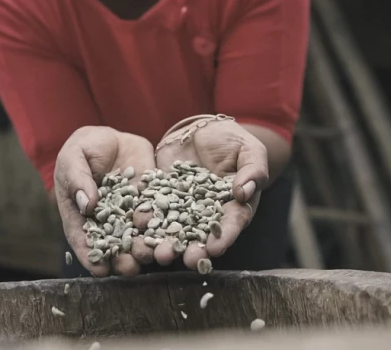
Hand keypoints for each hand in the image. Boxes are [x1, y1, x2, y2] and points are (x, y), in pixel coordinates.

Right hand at [54, 126, 154, 276]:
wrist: (112, 138)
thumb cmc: (84, 149)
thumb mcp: (73, 158)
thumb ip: (77, 179)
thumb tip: (87, 205)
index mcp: (82, 214)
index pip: (83, 237)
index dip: (90, 255)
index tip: (98, 270)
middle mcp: (108, 220)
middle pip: (114, 242)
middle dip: (123, 258)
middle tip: (130, 269)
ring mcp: (130, 211)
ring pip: (139, 233)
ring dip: (148, 246)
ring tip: (155, 257)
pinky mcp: (150, 199)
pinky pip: (159, 211)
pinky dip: (166, 223)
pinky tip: (175, 232)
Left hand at [153, 119, 268, 268]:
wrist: (201, 129)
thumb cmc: (232, 140)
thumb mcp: (250, 150)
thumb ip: (253, 171)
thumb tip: (244, 193)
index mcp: (234, 206)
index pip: (232, 223)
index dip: (225, 236)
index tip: (216, 248)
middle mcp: (207, 213)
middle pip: (201, 234)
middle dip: (193, 248)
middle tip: (185, 260)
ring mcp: (182, 207)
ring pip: (175, 228)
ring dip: (166, 242)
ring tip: (158, 254)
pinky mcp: (162, 196)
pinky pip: (153, 208)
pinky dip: (146, 217)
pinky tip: (137, 225)